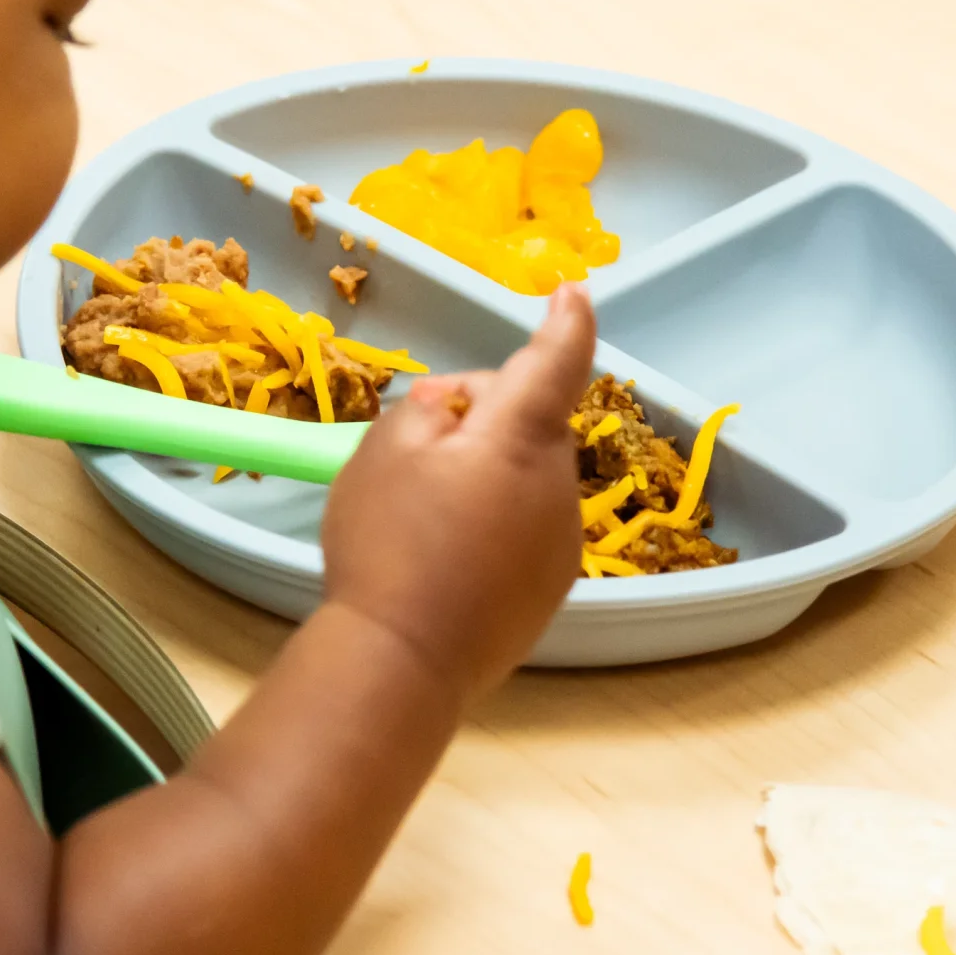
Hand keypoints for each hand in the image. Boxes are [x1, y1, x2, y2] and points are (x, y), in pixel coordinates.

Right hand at [321, 285, 596, 699]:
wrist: (403, 661)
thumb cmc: (387, 545)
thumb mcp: (383, 449)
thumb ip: (429, 405)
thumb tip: (458, 404)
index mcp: (520, 436)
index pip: (558, 359)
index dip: (567, 321)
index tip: (573, 293)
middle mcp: (559, 484)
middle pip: (530, 422)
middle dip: (486, 418)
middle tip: (418, 450)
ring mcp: (562, 541)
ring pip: (528, 478)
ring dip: (489, 475)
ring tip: (424, 516)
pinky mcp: (552, 588)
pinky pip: (527, 529)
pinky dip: (495, 525)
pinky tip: (446, 559)